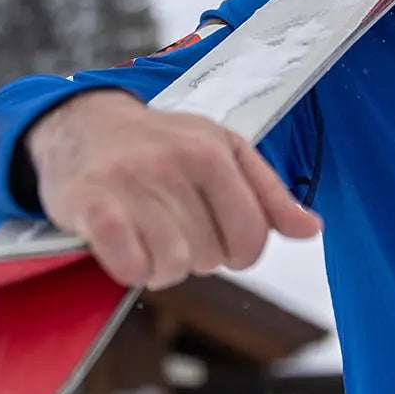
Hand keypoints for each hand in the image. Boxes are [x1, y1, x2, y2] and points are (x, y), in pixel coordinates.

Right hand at [25, 89, 321, 289]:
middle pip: (211, 256)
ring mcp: (132, 182)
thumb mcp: (224, 152)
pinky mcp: (91, 203)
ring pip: (172, 266)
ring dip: (160, 266)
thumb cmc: (162, 144)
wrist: (84, 124)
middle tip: (173, 228)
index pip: (251, 236)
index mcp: (214, 152)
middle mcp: (175, 163)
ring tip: (148, 237)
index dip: (239, 252)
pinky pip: (129, 264)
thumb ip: (269, 194)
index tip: (219, 238)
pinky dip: (130, 269)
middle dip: (195, 255)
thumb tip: (310, 229)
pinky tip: (125, 249)